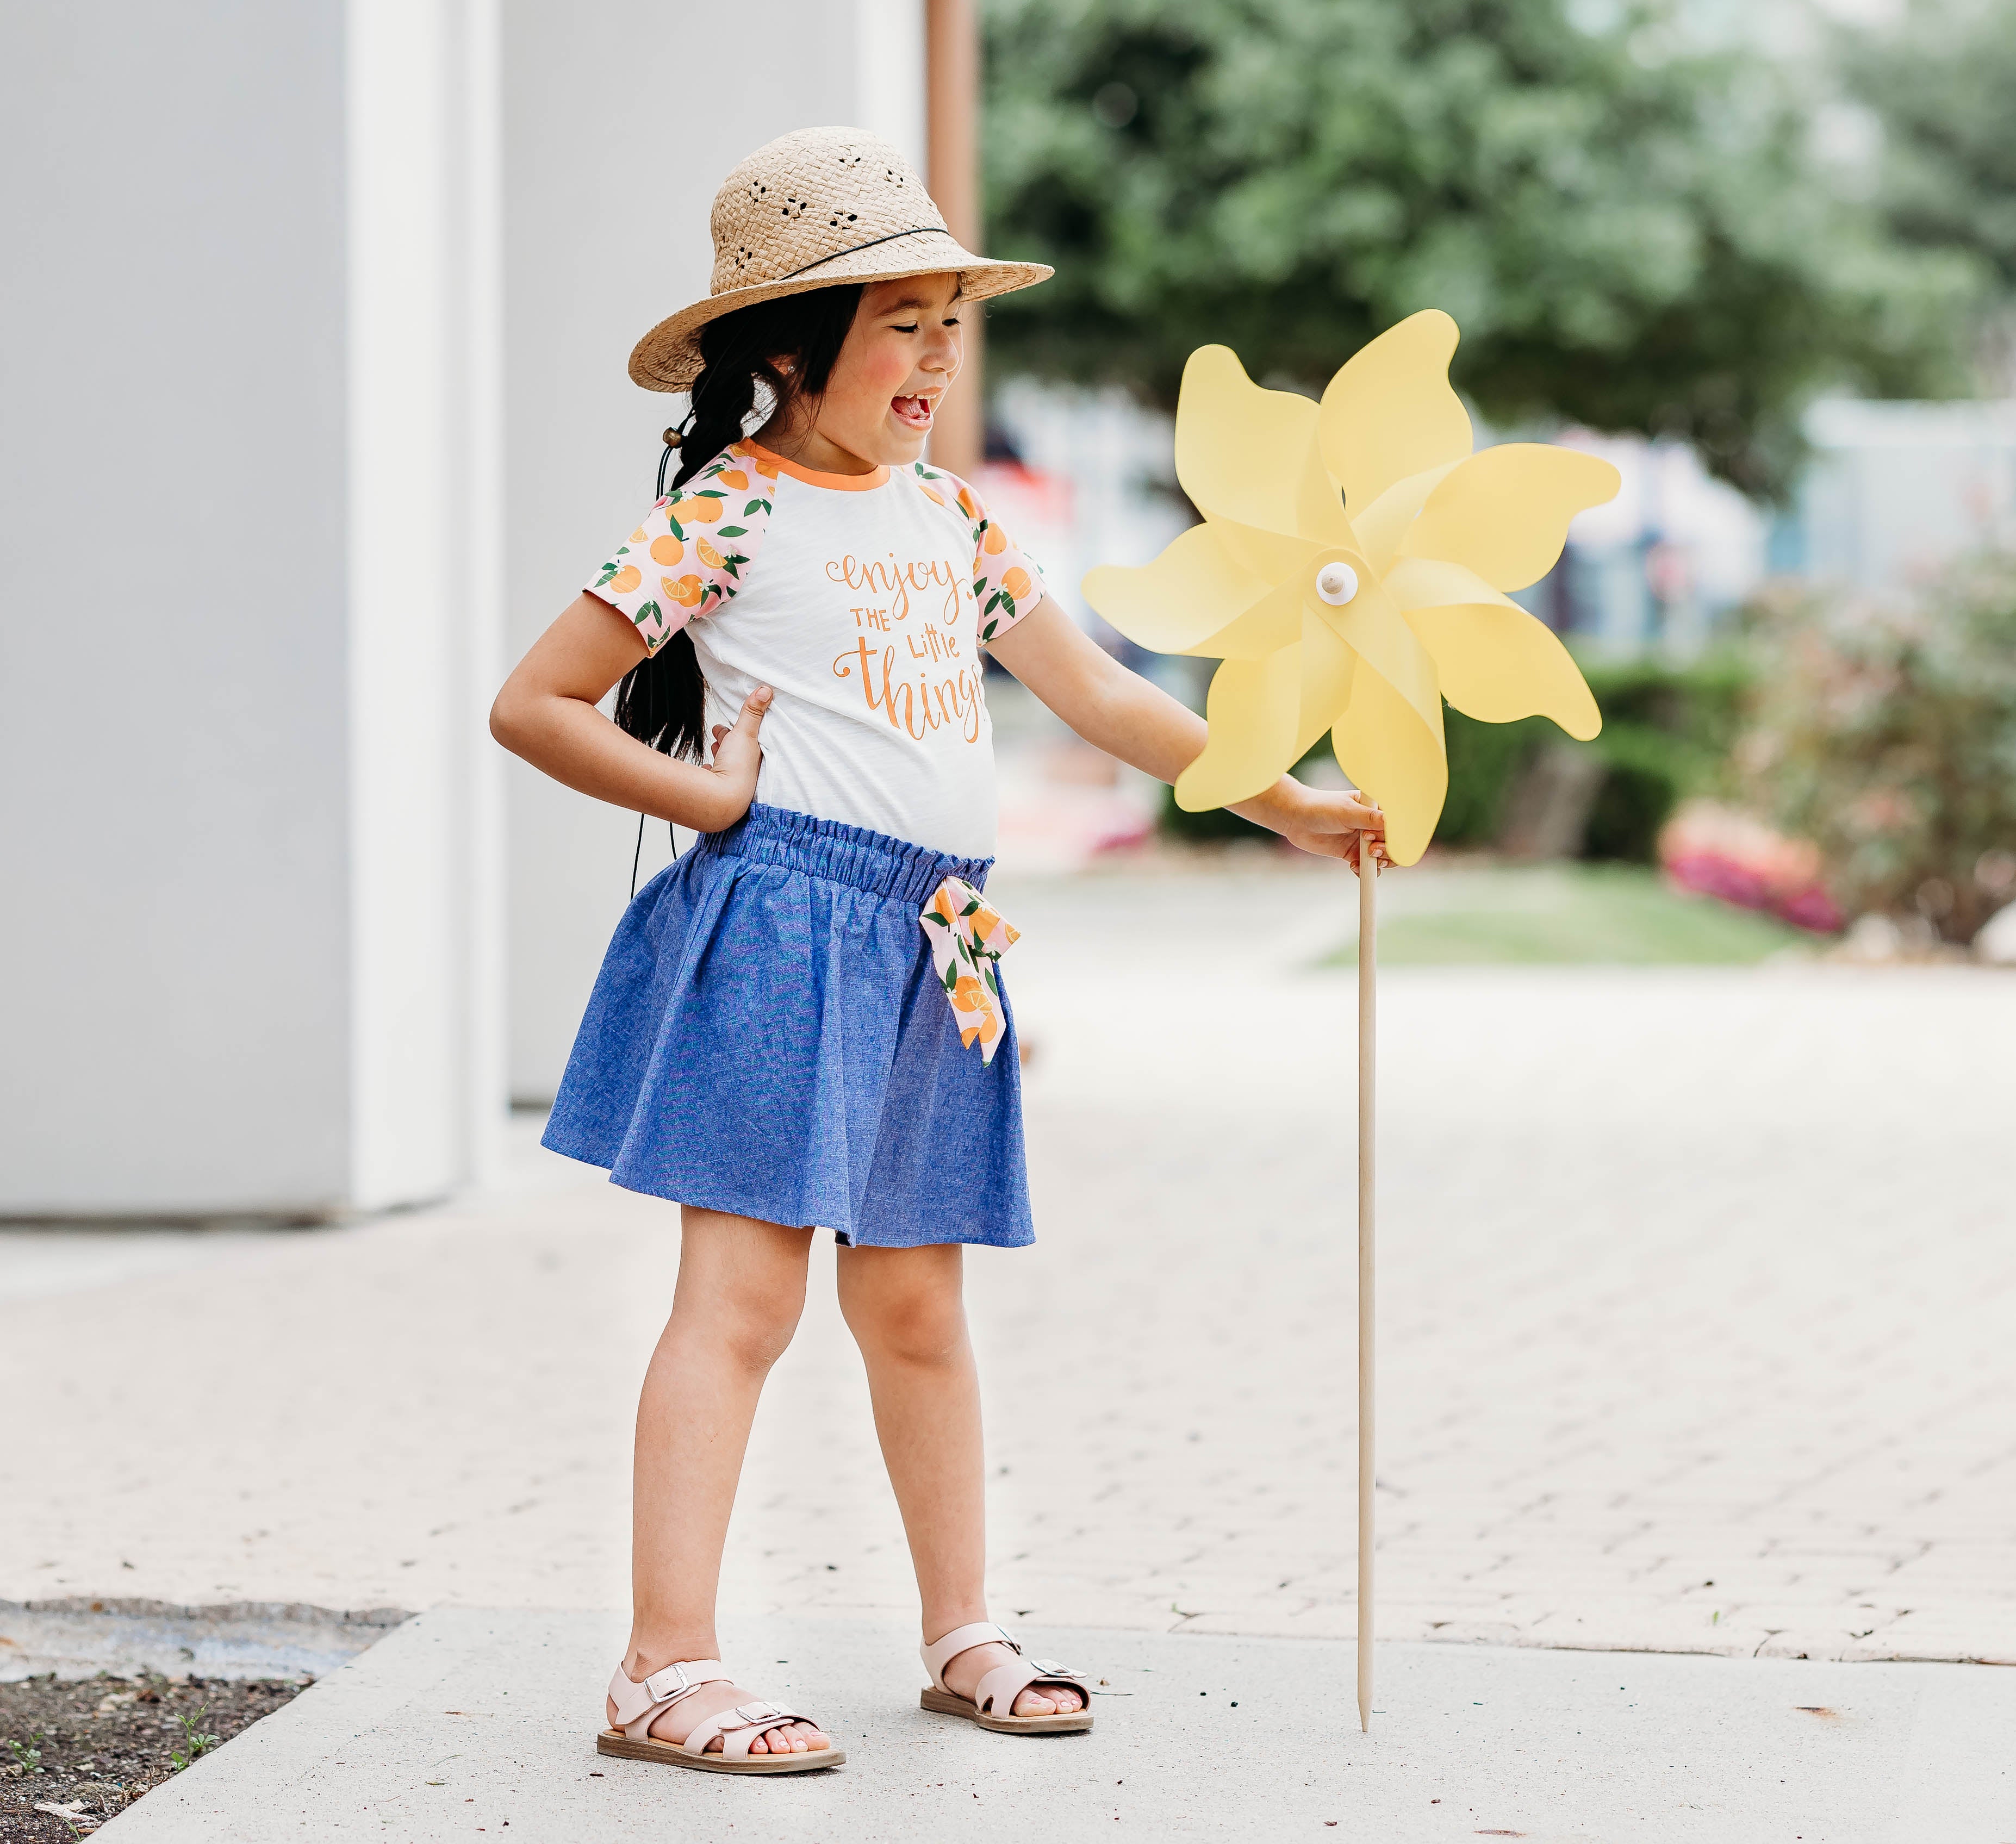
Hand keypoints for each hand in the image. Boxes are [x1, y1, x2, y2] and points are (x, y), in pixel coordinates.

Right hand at [701, 684, 771, 824]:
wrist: (720, 801)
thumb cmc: (736, 769)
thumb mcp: (746, 733)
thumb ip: (753, 712)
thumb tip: (766, 690)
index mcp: (754, 758)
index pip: (747, 740)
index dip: (738, 730)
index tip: (728, 724)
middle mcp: (744, 772)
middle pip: (735, 752)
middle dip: (726, 741)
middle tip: (718, 734)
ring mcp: (729, 782)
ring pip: (724, 764)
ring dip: (719, 755)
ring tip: (715, 748)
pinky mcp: (714, 790)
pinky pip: (712, 780)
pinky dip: (711, 773)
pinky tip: (708, 770)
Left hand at [1239, 779, 1387, 873]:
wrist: (1295, 819)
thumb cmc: (1320, 807)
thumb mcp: (1346, 812)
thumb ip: (1369, 818)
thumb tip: (1392, 822)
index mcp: (1377, 808)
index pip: (1398, 824)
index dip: (1396, 834)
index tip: (1382, 837)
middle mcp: (1374, 824)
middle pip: (1395, 843)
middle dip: (1388, 850)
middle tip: (1372, 849)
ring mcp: (1364, 840)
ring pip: (1384, 857)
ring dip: (1379, 862)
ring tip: (1365, 859)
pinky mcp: (1353, 853)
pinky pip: (1367, 867)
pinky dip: (1364, 871)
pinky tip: (1353, 867)